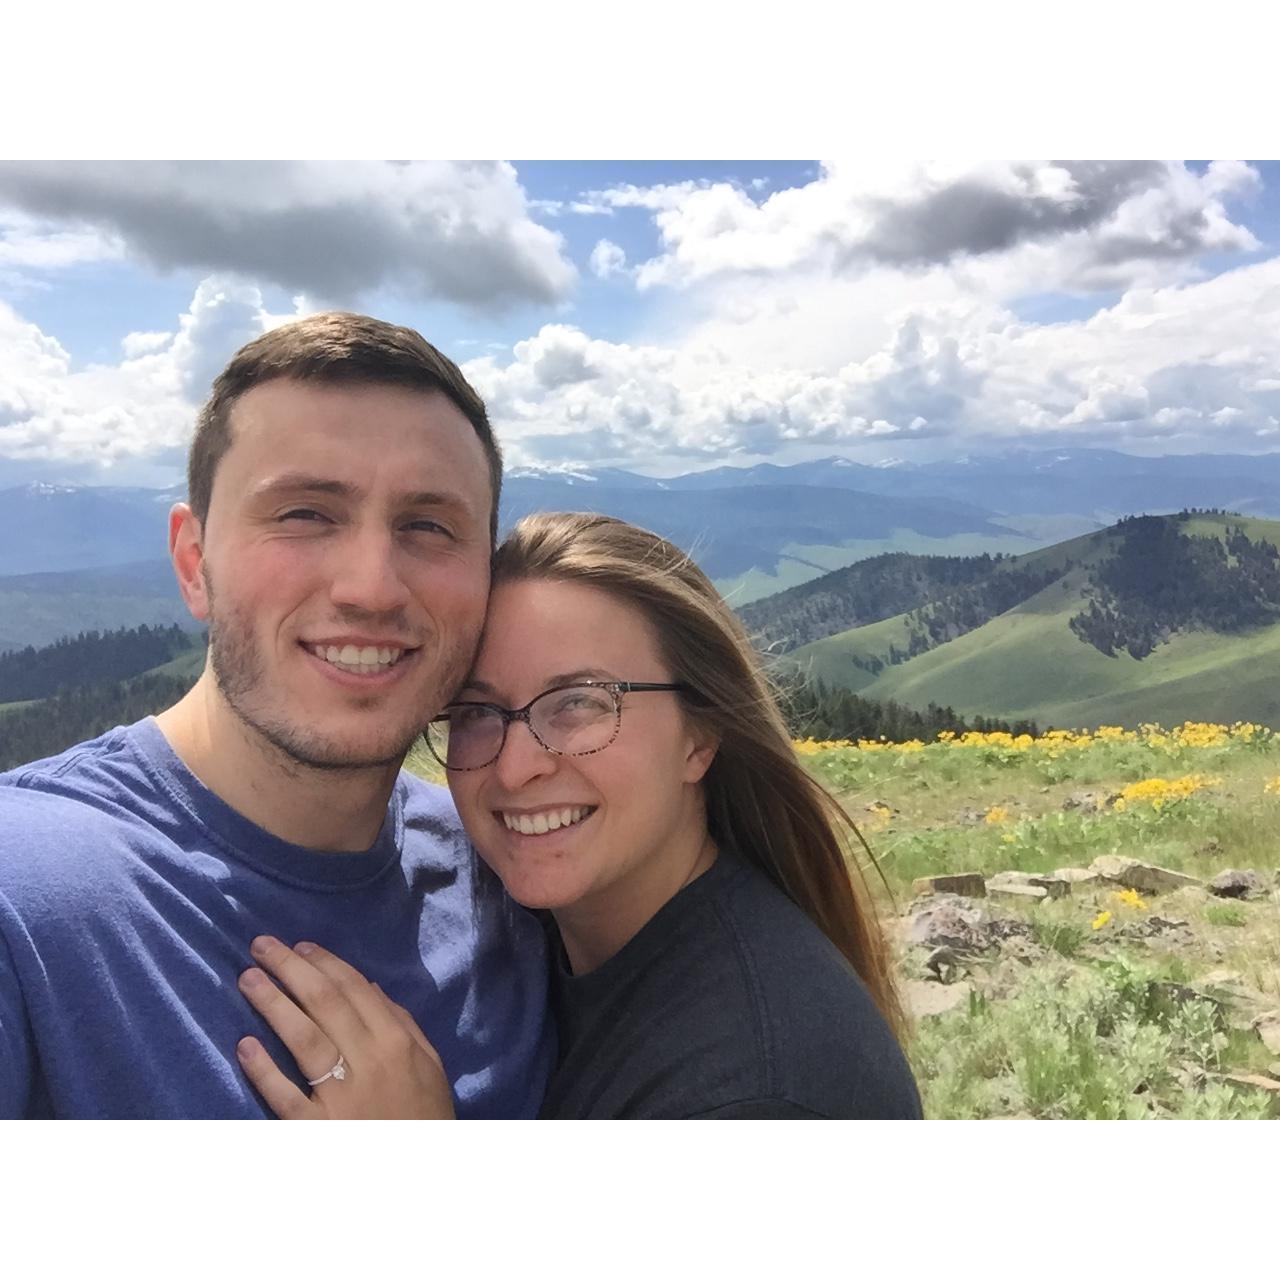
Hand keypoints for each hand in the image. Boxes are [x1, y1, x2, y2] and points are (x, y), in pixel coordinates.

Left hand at [236, 936, 454, 1119]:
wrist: (422, 1176)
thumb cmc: (425, 1117)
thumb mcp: (429, 1066)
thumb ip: (403, 1024)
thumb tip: (370, 987)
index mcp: (396, 1041)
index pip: (355, 989)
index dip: (325, 963)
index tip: (299, 945)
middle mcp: (369, 1060)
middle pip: (325, 1003)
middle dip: (292, 970)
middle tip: (261, 946)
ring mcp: (341, 1096)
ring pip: (303, 1038)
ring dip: (273, 1004)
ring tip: (248, 978)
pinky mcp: (317, 1130)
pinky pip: (285, 1095)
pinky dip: (264, 1070)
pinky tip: (244, 1045)